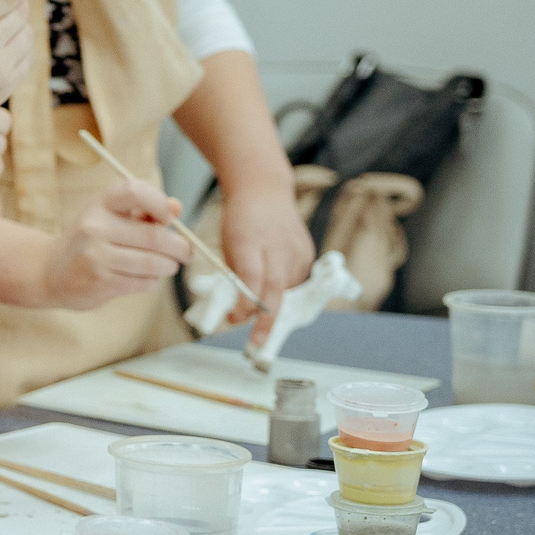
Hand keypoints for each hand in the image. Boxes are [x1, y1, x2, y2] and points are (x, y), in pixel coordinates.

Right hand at [37, 178, 191, 308]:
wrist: (50, 271)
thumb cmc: (90, 239)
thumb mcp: (111, 217)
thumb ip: (145, 210)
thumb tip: (176, 208)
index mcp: (99, 203)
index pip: (135, 191)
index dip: (159, 204)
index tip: (167, 219)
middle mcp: (95, 226)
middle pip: (155, 236)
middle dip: (180, 247)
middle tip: (186, 253)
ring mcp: (96, 255)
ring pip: (154, 263)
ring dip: (168, 266)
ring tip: (167, 266)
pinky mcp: (100, 282)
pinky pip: (144, 282)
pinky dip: (152, 281)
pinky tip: (144, 277)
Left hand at [219, 179, 314, 344]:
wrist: (265, 191)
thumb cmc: (239, 218)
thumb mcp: (227, 243)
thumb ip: (236, 273)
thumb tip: (240, 308)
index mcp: (249, 241)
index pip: (251, 279)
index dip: (246, 303)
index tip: (235, 319)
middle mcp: (277, 247)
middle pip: (275, 290)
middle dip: (265, 321)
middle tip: (255, 344)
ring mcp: (296, 251)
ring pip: (285, 290)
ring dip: (271, 306)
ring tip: (257, 315)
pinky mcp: (307, 255)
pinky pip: (294, 281)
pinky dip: (282, 290)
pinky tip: (272, 286)